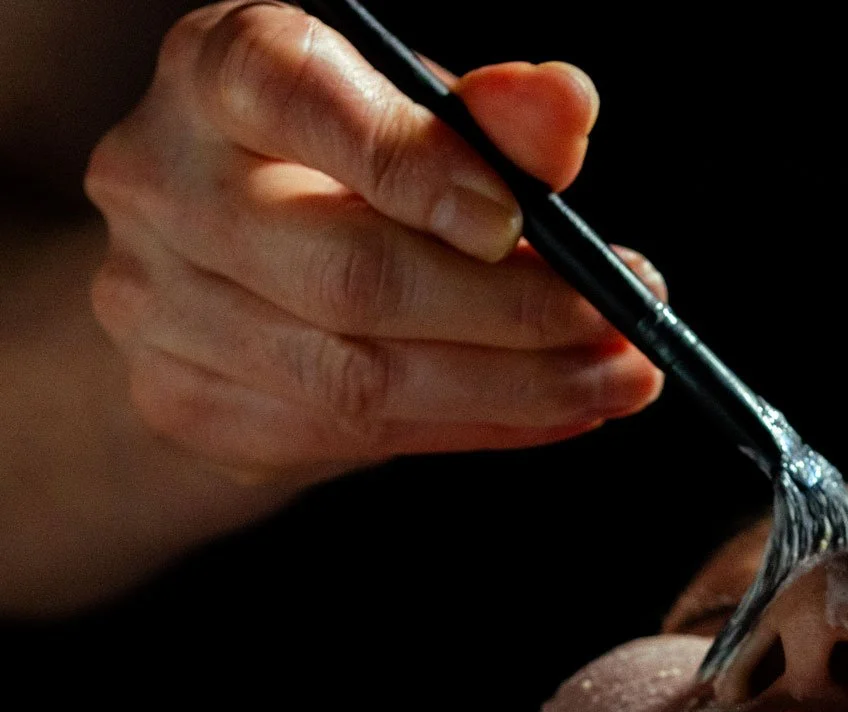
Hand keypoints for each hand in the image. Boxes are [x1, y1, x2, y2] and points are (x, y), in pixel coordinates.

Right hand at [84, 2, 663, 484]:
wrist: (223, 272)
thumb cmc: (339, 168)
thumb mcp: (414, 119)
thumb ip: (489, 120)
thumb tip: (565, 105)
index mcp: (216, 72)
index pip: (297, 96)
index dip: (416, 163)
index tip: (518, 219)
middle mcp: (160, 181)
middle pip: (352, 274)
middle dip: (514, 311)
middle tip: (621, 323)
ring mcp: (157, 305)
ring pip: (361, 377)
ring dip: (518, 388)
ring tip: (618, 377)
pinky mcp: (186, 403)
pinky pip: (357, 435)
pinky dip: (481, 426)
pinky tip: (557, 410)